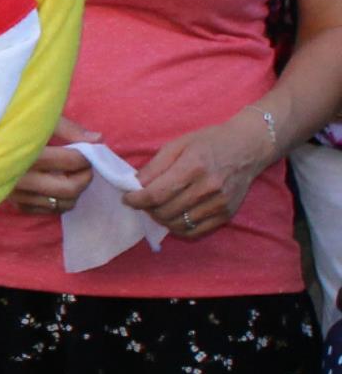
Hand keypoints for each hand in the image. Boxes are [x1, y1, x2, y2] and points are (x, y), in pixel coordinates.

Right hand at [6, 116, 99, 215]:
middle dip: (84, 177)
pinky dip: (57, 201)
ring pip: (60, 203)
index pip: (70, 161)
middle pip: (69, 188)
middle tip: (86, 166)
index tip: (88, 150)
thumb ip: (68, 128)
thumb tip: (98, 139)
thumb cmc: (7, 122)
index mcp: (26, 152)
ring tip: (72, 175)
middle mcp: (20, 176)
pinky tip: (56, 186)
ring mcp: (15, 192)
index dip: (86, 157)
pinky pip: (45, 210)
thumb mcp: (37, 118)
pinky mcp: (11, 202)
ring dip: (74, 191)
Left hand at [124, 110, 275, 238]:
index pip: (157, 193)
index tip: (126, 198)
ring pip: (179, 224)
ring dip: (161, 219)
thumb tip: (136, 184)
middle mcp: (208, 188)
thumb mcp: (177, 144)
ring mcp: (220, 204)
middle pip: (166, 211)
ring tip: (155, 208)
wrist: (246, 147)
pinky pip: (196, 231)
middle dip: (146, 208)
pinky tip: (172, 217)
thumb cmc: (208, 141)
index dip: (136, 199)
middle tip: (140, 201)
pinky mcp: (227, 214)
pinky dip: (179, 228)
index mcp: (193, 167)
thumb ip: (155, 166)